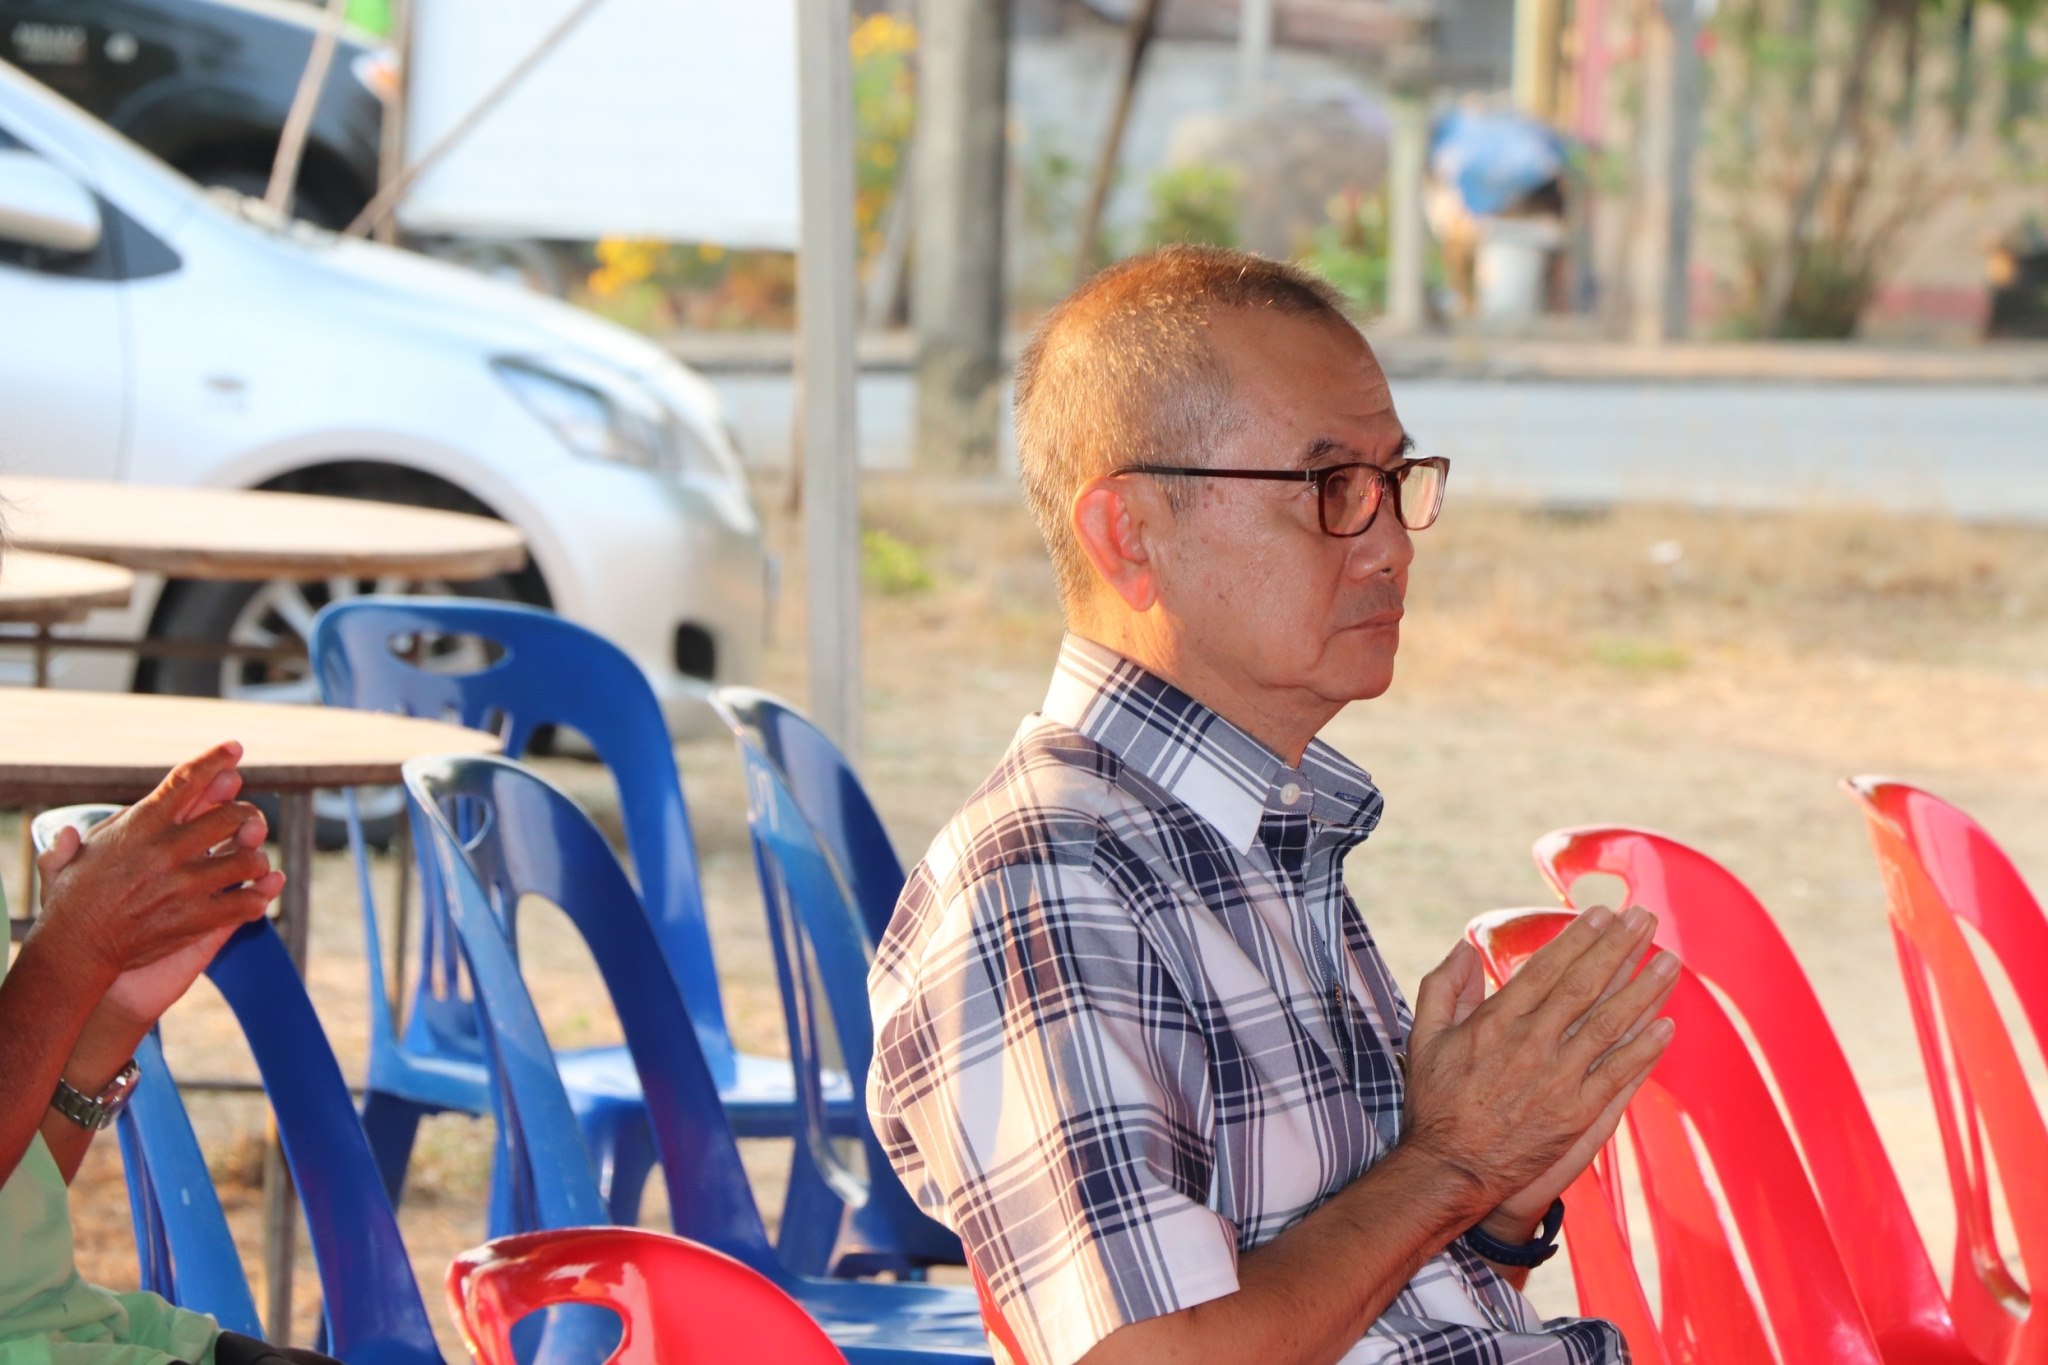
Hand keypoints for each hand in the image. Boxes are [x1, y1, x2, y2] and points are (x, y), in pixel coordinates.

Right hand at [31, 742, 284, 1031]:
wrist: (75, 949)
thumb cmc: (73, 900)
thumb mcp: (75, 856)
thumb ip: (88, 834)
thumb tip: (75, 827)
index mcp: (141, 826)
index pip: (187, 781)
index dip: (215, 760)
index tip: (235, 749)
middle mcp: (167, 850)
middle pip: (231, 817)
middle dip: (246, 816)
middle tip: (249, 823)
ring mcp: (185, 884)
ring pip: (248, 858)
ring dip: (255, 858)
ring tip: (251, 861)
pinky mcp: (197, 918)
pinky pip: (248, 902)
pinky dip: (261, 895)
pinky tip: (261, 890)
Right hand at [1400, 907, 1678, 1224]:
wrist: (1450, 1170)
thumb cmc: (1435, 1103)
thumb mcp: (1425, 1037)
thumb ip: (1443, 988)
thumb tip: (1464, 947)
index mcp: (1496, 1023)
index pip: (1545, 970)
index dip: (1577, 940)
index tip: (1602, 914)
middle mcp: (1531, 1045)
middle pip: (1584, 987)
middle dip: (1618, 949)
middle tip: (1645, 919)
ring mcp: (1557, 1080)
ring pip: (1609, 1025)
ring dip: (1643, 990)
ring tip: (1669, 961)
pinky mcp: (1576, 1115)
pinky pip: (1618, 1076)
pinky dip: (1644, 1050)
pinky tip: (1666, 1025)